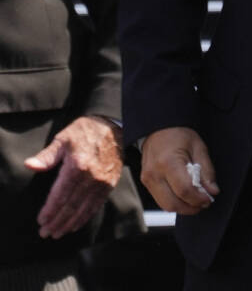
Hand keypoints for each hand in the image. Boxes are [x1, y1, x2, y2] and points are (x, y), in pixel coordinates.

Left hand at [24, 115, 122, 238]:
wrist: (114, 127)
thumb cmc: (85, 132)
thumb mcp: (63, 139)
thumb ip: (47, 156)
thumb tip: (30, 166)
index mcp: (77, 167)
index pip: (60, 195)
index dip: (50, 210)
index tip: (41, 221)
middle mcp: (91, 177)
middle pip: (71, 206)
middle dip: (57, 221)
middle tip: (46, 233)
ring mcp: (102, 182)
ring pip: (84, 208)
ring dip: (70, 223)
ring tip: (59, 233)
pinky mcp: (110, 184)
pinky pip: (96, 204)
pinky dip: (86, 216)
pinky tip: (76, 224)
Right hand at [139, 126, 219, 214]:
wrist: (159, 129)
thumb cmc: (179, 135)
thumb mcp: (199, 148)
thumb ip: (207, 171)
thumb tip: (212, 191)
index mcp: (168, 162)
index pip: (184, 190)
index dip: (199, 198)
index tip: (209, 198)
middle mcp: (154, 173)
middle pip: (173, 203)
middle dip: (191, 208)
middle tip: (204, 202)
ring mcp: (147, 179)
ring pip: (165, 205)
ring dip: (183, 208)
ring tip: (196, 200)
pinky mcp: (146, 182)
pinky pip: (161, 200)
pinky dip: (174, 202)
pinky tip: (185, 197)